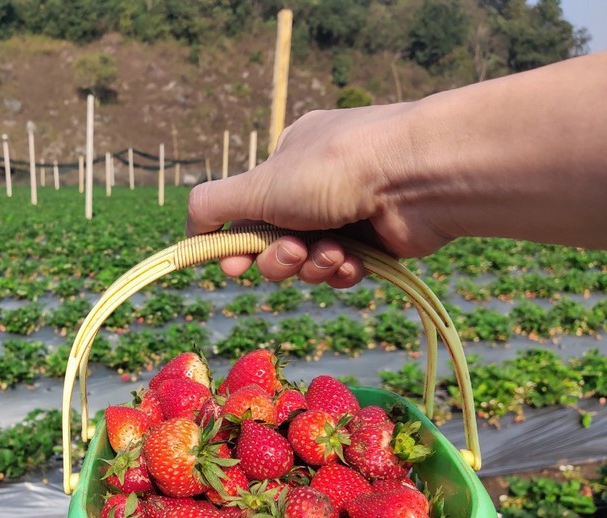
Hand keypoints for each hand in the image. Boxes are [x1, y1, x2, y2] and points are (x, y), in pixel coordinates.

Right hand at [186, 104, 446, 287]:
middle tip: (293, 253)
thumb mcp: (259, 184)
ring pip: (309, 260)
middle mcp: (318, 184)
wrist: (420, 179)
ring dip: (313, 265)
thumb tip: (187, 233)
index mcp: (289, 159)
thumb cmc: (336, 171)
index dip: (235, 243)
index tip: (231, 265)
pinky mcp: (378, 242)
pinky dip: (344, 270)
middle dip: (279, 257)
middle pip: (275, 241)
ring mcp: (350, 212)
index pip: (246, 209)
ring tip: (332, 253)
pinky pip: (343, 269)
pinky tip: (354, 262)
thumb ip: (212, 206)